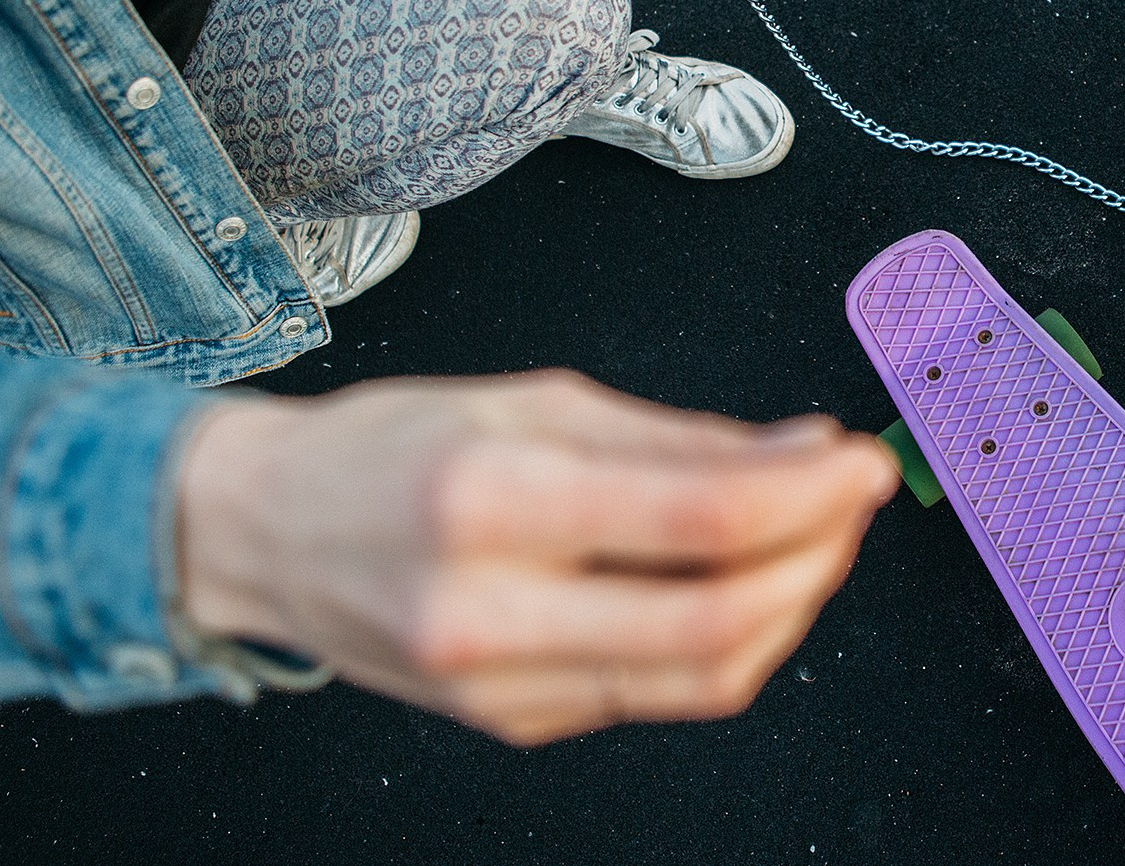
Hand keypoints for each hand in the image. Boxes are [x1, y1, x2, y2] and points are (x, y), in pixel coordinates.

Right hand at [177, 370, 898, 744]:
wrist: (263, 534)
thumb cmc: (391, 446)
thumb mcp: (533, 400)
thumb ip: (678, 436)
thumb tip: (804, 449)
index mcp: (494, 499)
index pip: (701, 518)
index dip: (809, 493)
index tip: (862, 460)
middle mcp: (491, 611)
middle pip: (718, 621)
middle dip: (817, 558)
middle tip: (852, 501)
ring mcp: (499, 688)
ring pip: (703, 678)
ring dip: (789, 607)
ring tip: (813, 538)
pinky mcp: (514, 725)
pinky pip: (658, 695)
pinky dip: (727, 640)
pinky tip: (743, 584)